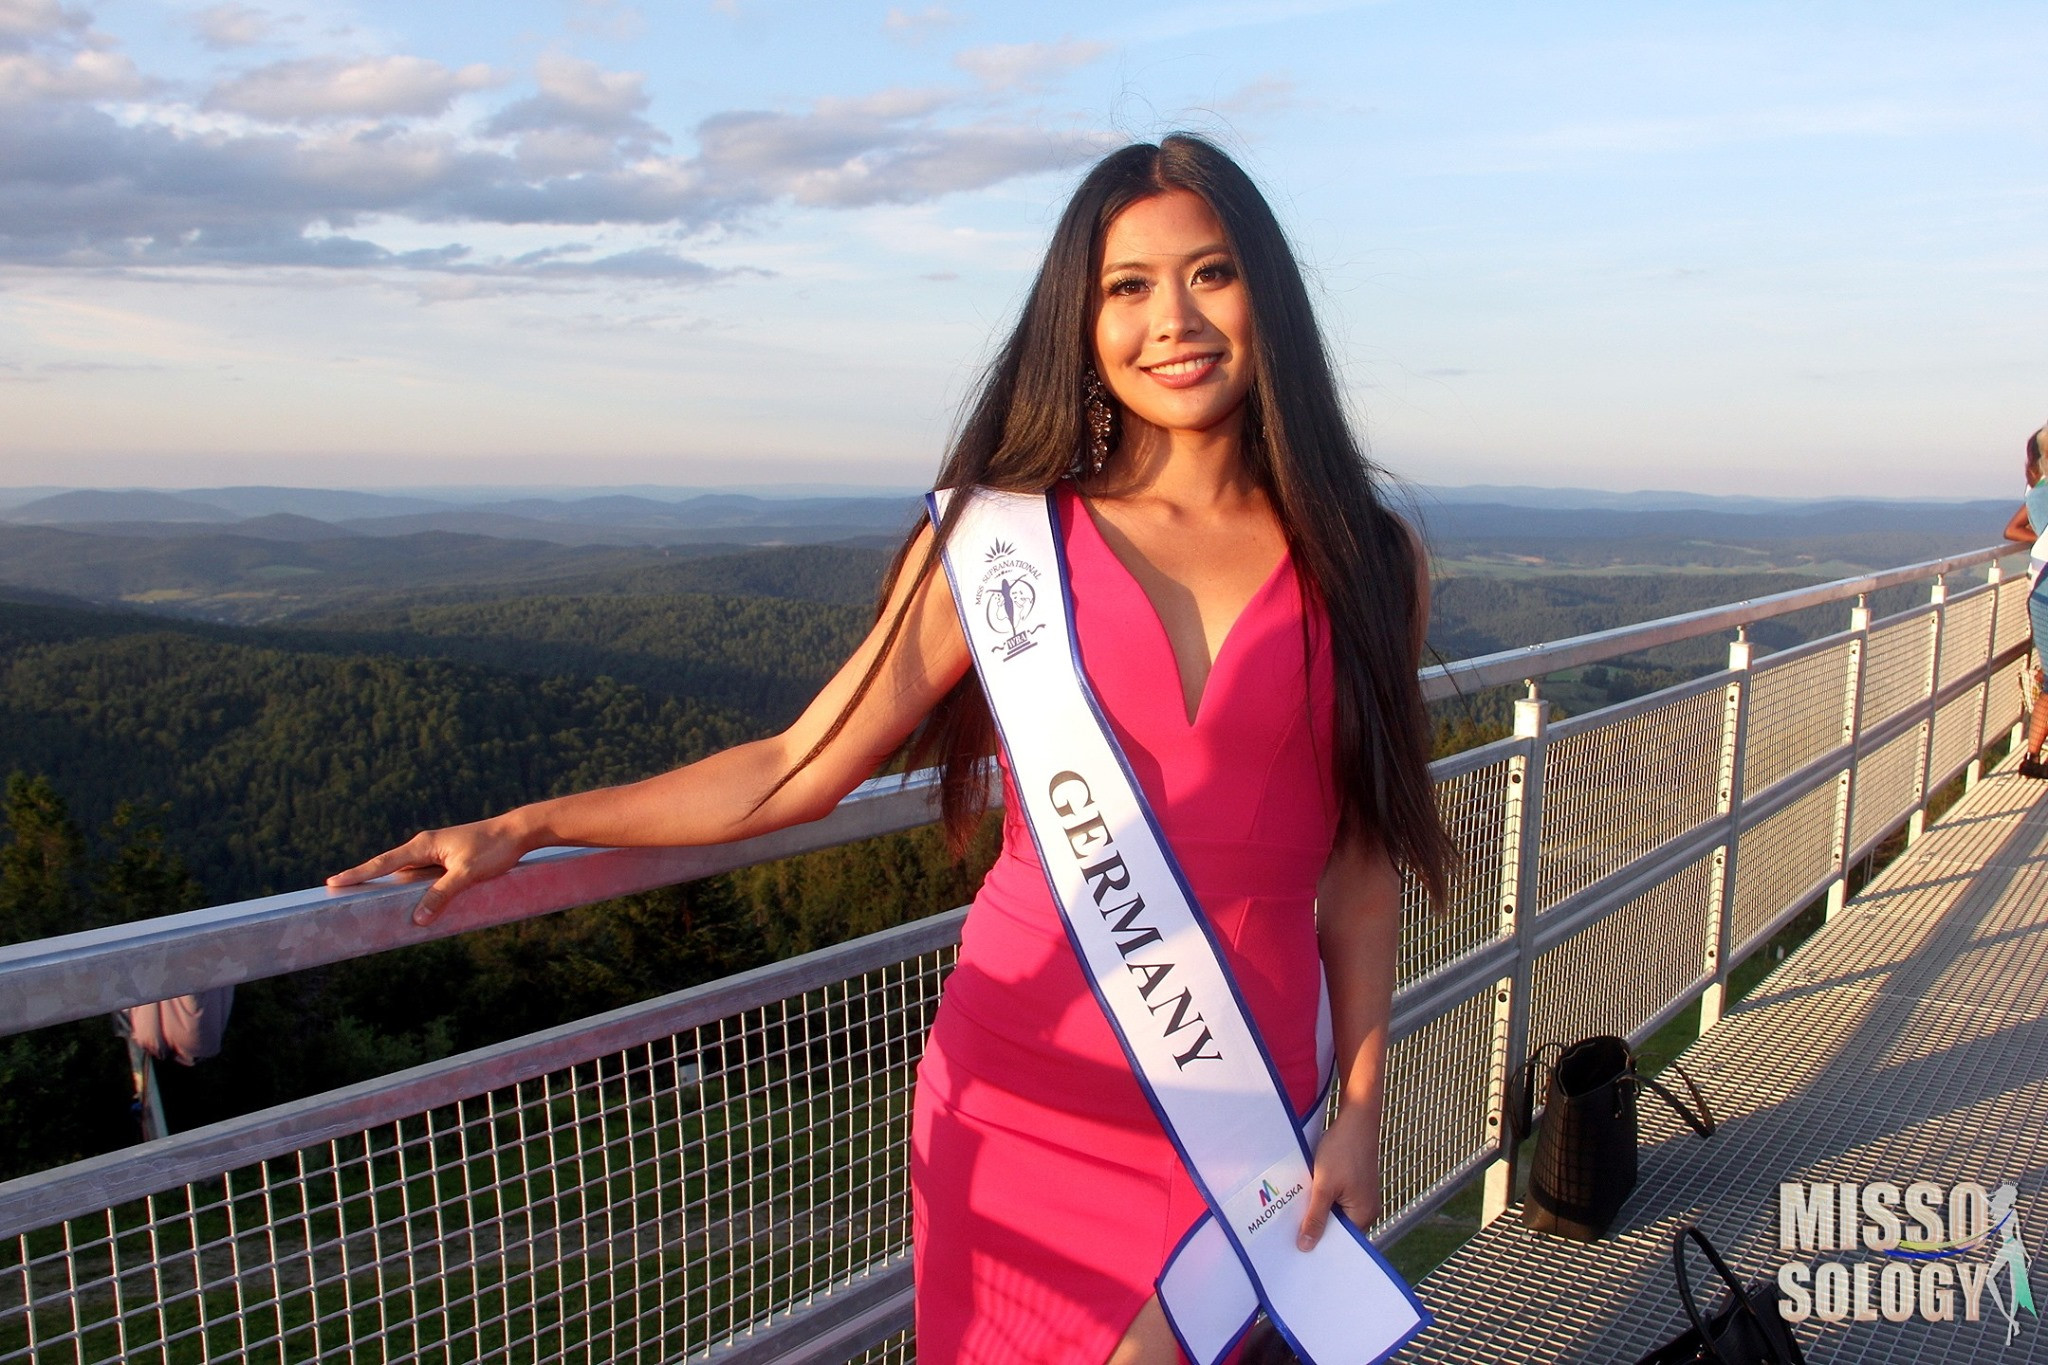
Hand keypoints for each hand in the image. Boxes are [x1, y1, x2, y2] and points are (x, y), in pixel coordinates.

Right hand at [326, 816, 529, 924]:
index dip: (358, 873)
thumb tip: (416, 918)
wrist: (518, 831)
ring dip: (387, 882)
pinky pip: (420, 873)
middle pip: (389, 866)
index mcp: (424, 845)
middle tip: (337, 891)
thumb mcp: (467, 874)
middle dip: (365, 877)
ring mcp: (436, 851)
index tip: (332, 882)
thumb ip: (442, 895)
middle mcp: (425, 845)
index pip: (383, 862)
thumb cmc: (494, 848)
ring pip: (405, 871)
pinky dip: (408, 884)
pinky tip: (405, 896)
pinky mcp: (447, 858)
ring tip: (364, 896)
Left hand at [1297, 1101, 1383, 1251]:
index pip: (1340, 1240)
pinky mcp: (1355, 1183)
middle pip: (1337, 1227)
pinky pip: (1336, 1198)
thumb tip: (1306, 1247)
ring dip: (1317, 1209)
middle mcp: (1366, 1209)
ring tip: (1296, 1210)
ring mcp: (1361, 1195)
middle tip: (1290, 1232)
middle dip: (1316, 1226)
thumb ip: (1315, 1217)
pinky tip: (1307, 1192)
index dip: (1319, 1244)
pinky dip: (1322, 1197)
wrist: (1356, 1117)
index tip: (1296, 1248)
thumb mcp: (1324, 1185)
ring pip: (1334, 1211)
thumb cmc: (1343, 1149)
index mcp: (1364, 1214)